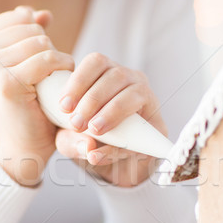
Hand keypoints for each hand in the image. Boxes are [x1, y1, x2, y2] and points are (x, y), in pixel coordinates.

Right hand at [0, 6, 73, 185]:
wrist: (21, 144)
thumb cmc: (24, 101)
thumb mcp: (22, 61)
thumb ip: (29, 34)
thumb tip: (43, 14)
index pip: (21, 17)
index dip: (38, 37)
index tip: (35, 62)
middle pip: (32, 28)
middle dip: (47, 49)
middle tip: (44, 76)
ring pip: (41, 42)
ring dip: (56, 60)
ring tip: (50, 81)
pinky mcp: (6, 83)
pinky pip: (48, 60)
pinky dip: (62, 69)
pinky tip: (59, 84)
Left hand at [54, 53, 167, 186]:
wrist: (115, 161)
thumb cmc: (88, 139)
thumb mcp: (72, 139)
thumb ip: (71, 142)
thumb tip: (89, 149)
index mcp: (104, 72)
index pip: (95, 62)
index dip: (78, 81)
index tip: (64, 106)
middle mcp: (128, 78)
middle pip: (114, 76)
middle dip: (93, 100)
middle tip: (76, 123)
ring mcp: (146, 97)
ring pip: (133, 93)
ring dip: (111, 112)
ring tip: (94, 130)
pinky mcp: (158, 122)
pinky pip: (146, 124)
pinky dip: (125, 139)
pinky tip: (107, 152)